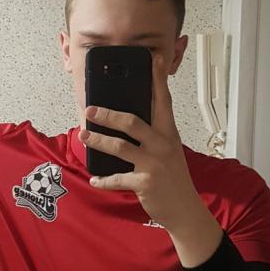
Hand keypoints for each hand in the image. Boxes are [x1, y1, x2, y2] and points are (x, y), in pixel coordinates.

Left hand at [79, 53, 218, 245]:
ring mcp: (154, 164)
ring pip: (120, 147)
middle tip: (90, 110)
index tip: (152, 59)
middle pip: (132, 122)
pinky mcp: (145, 183)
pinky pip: (117, 179)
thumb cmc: (173, 178)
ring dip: (99, 141)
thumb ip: (153, 137)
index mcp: (168, 134)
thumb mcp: (168, 152)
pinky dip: (104, 180)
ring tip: (84, 136)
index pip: (163, 101)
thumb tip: (126, 123)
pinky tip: (95, 179)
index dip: (157, 80)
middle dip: (108, 115)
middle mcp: (162, 145)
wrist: (185, 210)